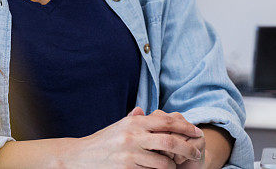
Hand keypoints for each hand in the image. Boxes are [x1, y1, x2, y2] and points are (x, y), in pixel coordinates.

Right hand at [66, 107, 203, 167]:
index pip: (167, 121)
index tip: (197, 131)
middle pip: (170, 141)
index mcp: (134, 122)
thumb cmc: (103, 142)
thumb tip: (145, 111)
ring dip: (173, 166)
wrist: (79, 157)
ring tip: (175, 167)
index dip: (185, 126)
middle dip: (187, 148)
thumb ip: (134, 120)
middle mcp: (133, 136)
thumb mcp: (118, 126)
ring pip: (163, 162)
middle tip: (196, 153)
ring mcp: (129, 154)